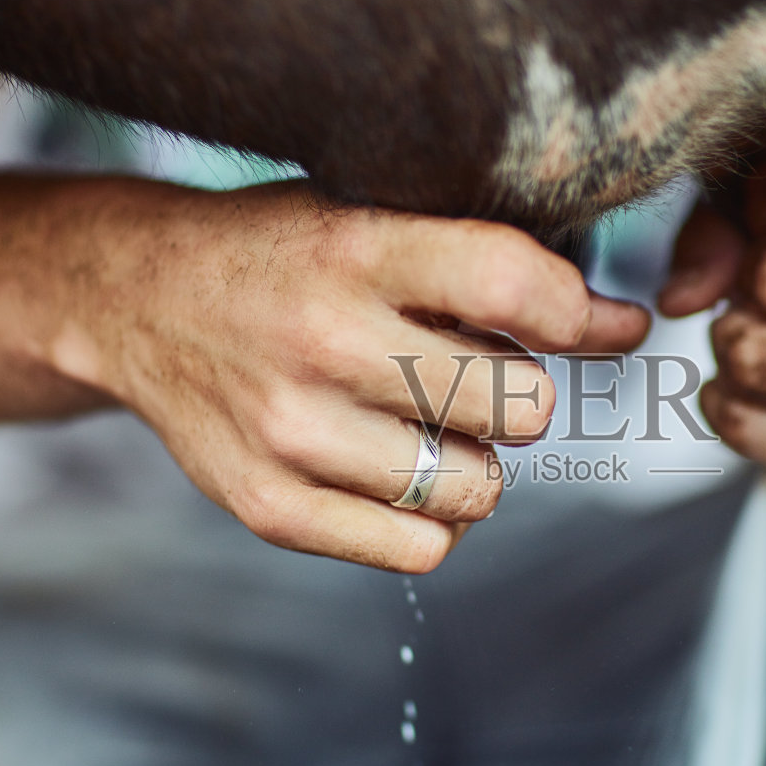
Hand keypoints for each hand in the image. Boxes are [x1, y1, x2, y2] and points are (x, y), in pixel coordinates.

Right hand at [46, 180, 649, 571]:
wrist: (136, 301)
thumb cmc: (285, 255)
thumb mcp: (370, 215)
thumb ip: (488, 262)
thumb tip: (628, 326)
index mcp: (355, 248)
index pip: (512, 283)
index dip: (579, 313)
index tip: (598, 324)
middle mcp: (322, 341)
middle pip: (519, 405)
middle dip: (525, 394)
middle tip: (485, 378)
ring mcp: (291, 433)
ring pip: (480, 490)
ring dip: (480, 463)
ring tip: (432, 425)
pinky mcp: (268, 505)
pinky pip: (420, 550)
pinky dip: (436, 522)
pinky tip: (405, 473)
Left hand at [659, 146, 765, 507]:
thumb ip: (717, 225)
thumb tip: (679, 299)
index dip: (752, 213)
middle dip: (734, 290)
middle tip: (752, 300)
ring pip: (756, 360)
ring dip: (725, 353)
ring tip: (749, 345)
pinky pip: (755, 431)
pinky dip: (726, 414)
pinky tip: (740, 398)